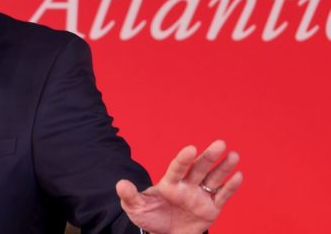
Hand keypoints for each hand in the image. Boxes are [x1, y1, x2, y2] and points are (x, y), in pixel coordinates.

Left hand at [116, 140, 242, 233]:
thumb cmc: (150, 217)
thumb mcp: (136, 208)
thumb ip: (129, 196)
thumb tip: (121, 184)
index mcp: (169, 183)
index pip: (177, 168)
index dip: (183, 159)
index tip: (190, 149)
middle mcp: (187, 186)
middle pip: (199, 169)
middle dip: (208, 157)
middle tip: (220, 143)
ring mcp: (200, 196)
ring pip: (214, 179)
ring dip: (224, 168)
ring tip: (234, 155)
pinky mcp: (211, 208)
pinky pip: (222, 196)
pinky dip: (231, 187)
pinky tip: (239, 176)